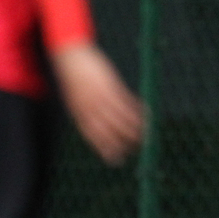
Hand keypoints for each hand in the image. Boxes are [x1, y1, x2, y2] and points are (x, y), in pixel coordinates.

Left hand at [50, 43, 144, 165]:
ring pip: (120, 118)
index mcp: (80, 113)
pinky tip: (147, 114)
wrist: (71, 57)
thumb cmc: (75, 78)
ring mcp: (100, 97)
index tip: (117, 160)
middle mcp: (90, 108)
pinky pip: (127, 102)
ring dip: (135, 128)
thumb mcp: (76, 98)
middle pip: (109, 130)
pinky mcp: (111, 85)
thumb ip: (86, 112)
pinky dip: (138, 110)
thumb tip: (98, 124)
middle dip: (123, 141)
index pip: (94, 136)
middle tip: (136, 149)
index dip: (106, 149)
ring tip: (147, 134)